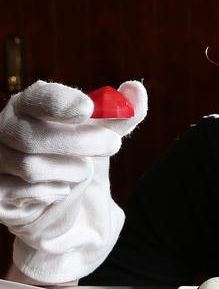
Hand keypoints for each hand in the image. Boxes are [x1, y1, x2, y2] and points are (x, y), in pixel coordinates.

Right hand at [0, 80, 146, 282]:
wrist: (59, 199)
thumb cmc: (77, 156)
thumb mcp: (102, 134)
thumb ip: (120, 115)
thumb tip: (136, 89)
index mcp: (27, 105)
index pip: (36, 98)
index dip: (60, 103)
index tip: (88, 109)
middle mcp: (3, 128)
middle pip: (31, 136)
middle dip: (80, 141)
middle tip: (114, 144)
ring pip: (31, 167)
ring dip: (71, 171)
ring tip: (81, 171)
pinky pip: (24, 193)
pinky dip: (53, 192)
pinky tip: (60, 189)